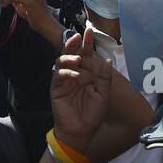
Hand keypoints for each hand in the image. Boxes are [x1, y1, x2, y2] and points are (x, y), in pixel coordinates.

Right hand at [50, 29, 110, 151]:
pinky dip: (67, 73)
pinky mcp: (56, 88)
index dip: (87, 43)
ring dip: (69, 57)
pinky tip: (76, 76)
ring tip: (78, 58)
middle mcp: (74, 74)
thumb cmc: (92, 114)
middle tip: (78, 36)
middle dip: (74, 43)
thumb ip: (104, 78)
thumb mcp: (103, 95)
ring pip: (62, 61)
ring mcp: (64, 80)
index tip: (90, 30)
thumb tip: (106, 59)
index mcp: (86, 74)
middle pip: (72, 54)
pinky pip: (59, 76)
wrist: (81, 132)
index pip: (86, 55)